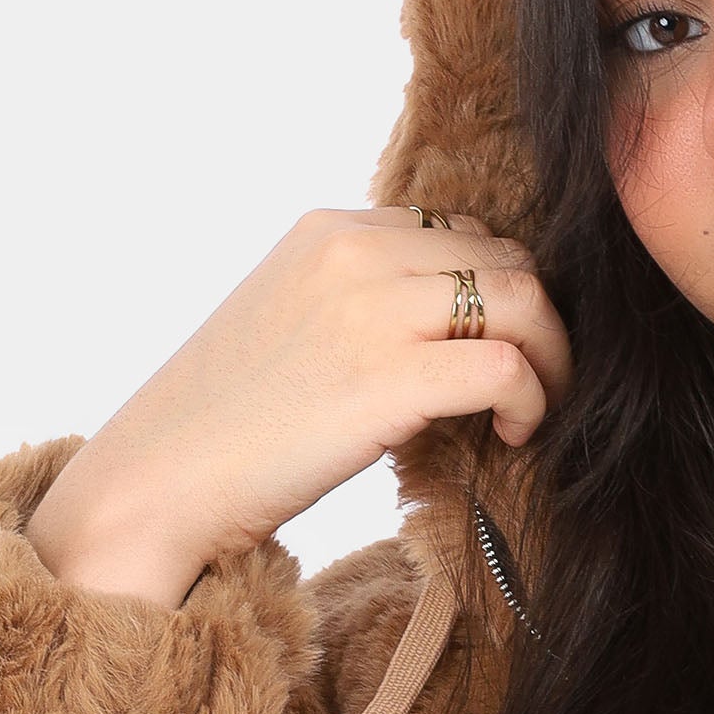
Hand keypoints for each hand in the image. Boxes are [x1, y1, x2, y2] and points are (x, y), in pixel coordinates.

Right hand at [26, 205, 572, 606]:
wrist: (161, 482)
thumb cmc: (224, 426)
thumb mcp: (291, 325)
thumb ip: (361, 303)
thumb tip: (449, 329)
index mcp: (330, 232)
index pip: (459, 232)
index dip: (497, 293)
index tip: (500, 351)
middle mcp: (354, 252)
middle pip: (504, 258)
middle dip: (538, 322)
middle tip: (535, 386)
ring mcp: (372, 310)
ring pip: (523, 299)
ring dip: (551, 359)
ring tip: (534, 412)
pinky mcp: (389, 379)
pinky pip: (508, 367)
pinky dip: (532, 400)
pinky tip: (511, 436)